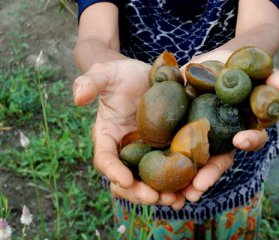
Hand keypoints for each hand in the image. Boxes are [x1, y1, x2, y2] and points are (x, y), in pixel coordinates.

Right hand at [73, 59, 183, 205]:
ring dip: (160, 195)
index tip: (125, 179)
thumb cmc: (121, 75)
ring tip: (175, 200)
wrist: (144, 76)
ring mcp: (145, 152)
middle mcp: (125, 150)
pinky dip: (176, 185)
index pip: (105, 158)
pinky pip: (168, 172)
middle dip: (138, 192)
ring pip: (148, 182)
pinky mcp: (164, 150)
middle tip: (154, 198)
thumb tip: (78, 98)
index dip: (113, 171)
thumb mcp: (106, 73)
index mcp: (107, 136)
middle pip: (126, 179)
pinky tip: (189, 192)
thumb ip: (90, 82)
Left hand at [181, 68, 278, 201]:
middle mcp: (226, 137)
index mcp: (246, 126)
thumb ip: (273, 77)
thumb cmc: (240, 65)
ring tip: (177, 194)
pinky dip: (169, 165)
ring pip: (197, 163)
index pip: (252, 139)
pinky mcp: (184, 131)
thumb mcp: (257, 68)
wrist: (214, 61)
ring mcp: (205, 137)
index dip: (249, 141)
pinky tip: (157, 179)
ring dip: (188, 180)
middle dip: (210, 174)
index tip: (240, 140)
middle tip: (198, 187)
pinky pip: (176, 150)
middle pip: (221, 161)